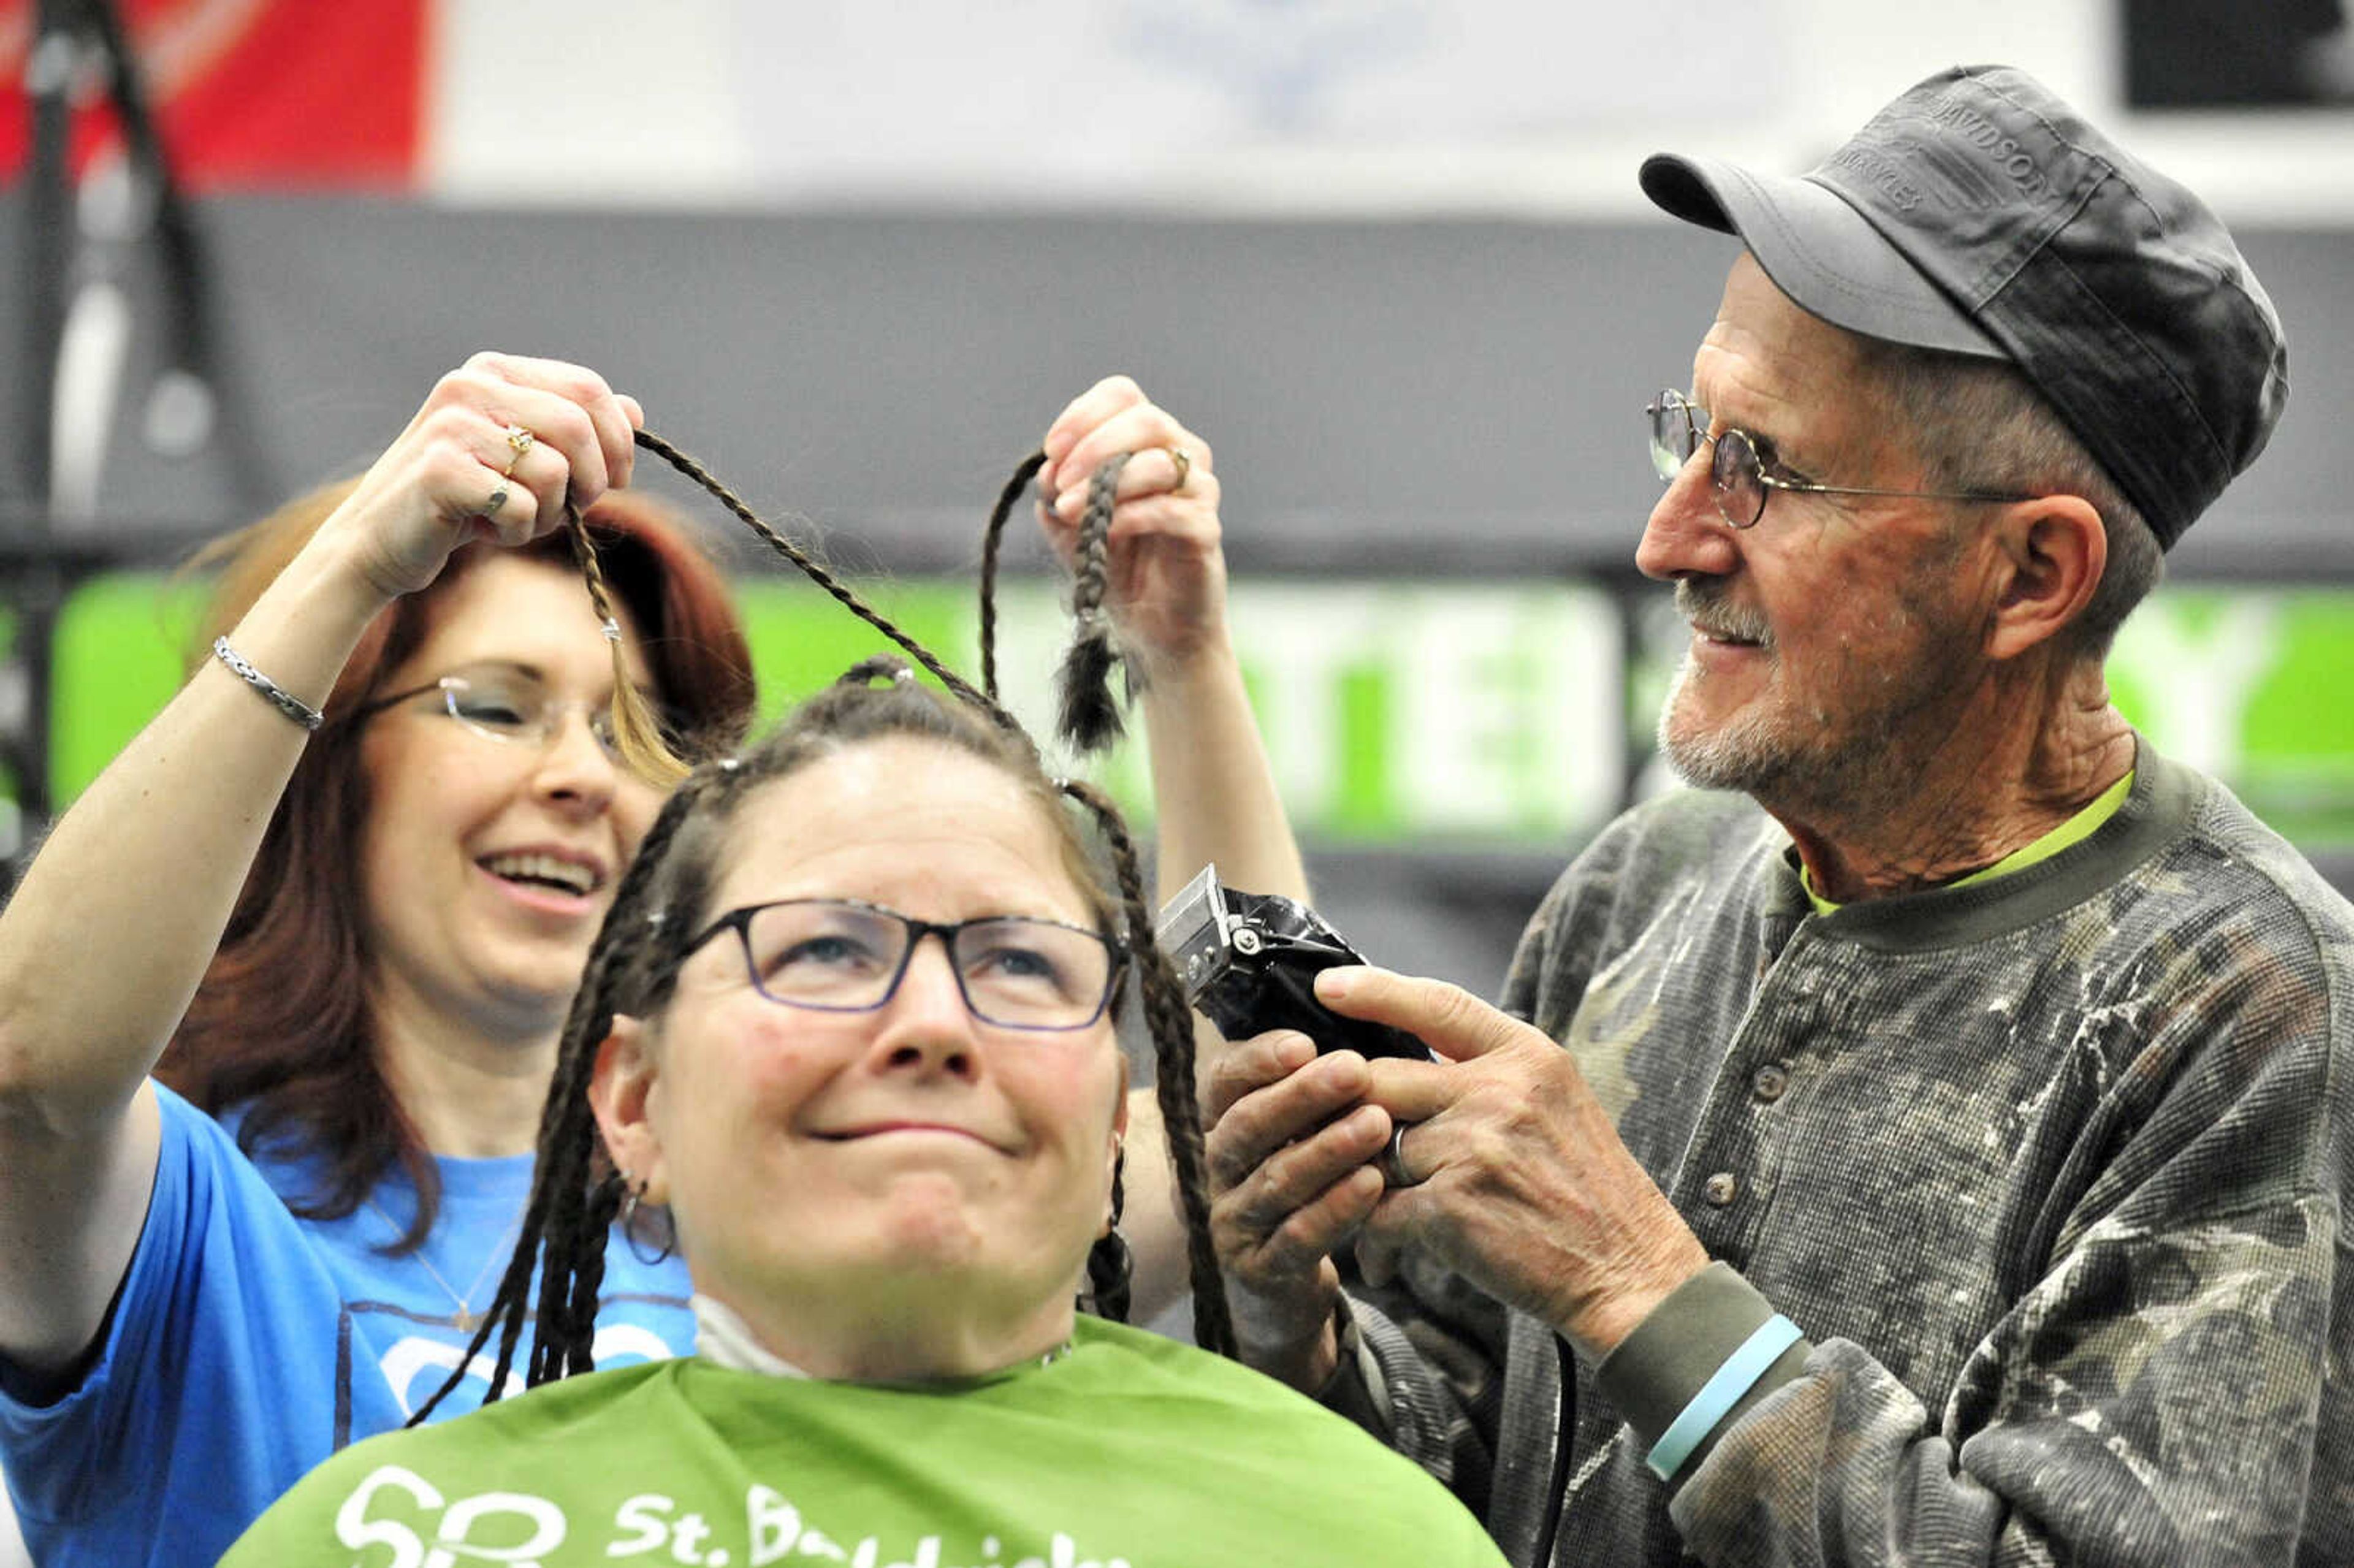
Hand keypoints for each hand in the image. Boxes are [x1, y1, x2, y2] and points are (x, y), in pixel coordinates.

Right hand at [325, 352, 644, 602]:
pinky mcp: (441, 470)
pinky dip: (518, 532)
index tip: (617, 479)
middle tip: (570, 509)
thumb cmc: (463, 500)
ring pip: (555, 471)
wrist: (379, 541)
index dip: (618, 439)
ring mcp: (451, 425)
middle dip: (593, 480)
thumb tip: (636, 412)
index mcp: (494, 371)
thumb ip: (575, 430)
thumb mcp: (524, 458)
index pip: (587, 387)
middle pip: (578, 425)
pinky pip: (521, 506)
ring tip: (512, 519)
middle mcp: (469, 386)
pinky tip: (484, 530)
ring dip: (549, 513)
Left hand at [1037, 375, 1229, 675]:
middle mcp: (1180, 454)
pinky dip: (1131, 516)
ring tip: (1070, 512)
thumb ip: (1057, 493)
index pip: (1122, 396)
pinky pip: (1171, 510)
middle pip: (1145, 419)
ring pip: (1158, 462)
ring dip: (1105, 483)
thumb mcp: (1070, 525)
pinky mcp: (1205, 530)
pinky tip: (1105, 532)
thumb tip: (1047, 469)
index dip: (1084, 414)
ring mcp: (1198, 491)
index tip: (1051, 449)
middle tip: (1060, 482)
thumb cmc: (1116, 566)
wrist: (1150, 627)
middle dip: (1093, 446)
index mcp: (1147, 440)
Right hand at [1203, 1030, 1392, 1390]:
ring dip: (1327, 1149)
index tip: (1304, 1043)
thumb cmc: (1296, 1188)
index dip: (1258, 1060)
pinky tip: (1373, 1184)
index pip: (1222, 1081)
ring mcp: (1230, 1221)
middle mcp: (1213, 1169)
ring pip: (1274, 1179)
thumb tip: (1349, 1014)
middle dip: (1302, 1096)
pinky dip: (1335, 1209)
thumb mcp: (1289, 1132)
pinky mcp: (1257, 1270)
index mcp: (1217, 1123)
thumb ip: (1304, 1085)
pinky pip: (1297, 1237)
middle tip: (1356, 1069)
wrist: (1278, 1289)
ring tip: (1376, 1123)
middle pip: (1247, 1126)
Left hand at [1326, 966, 1709, 1358]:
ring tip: (1364, 1211)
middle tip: (1334, 1143)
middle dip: (1351, 1113)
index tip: (1328, 987)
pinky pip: (1380, 1211)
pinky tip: (1387, 1262)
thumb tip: (1412, 1058)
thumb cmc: (1589, 1194)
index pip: (1437, 1003)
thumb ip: (1490, 1075)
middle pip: (1380, 1076)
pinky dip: (1376, 1241)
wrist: (1631, 1273)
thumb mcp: (1556, 1104)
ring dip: (1363, 1184)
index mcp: (1527, 1056)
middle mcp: (1500, 1090)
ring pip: (1373, 1147)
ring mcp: (1475, 1146)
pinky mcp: (1452, 1206)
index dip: (1376, 990)